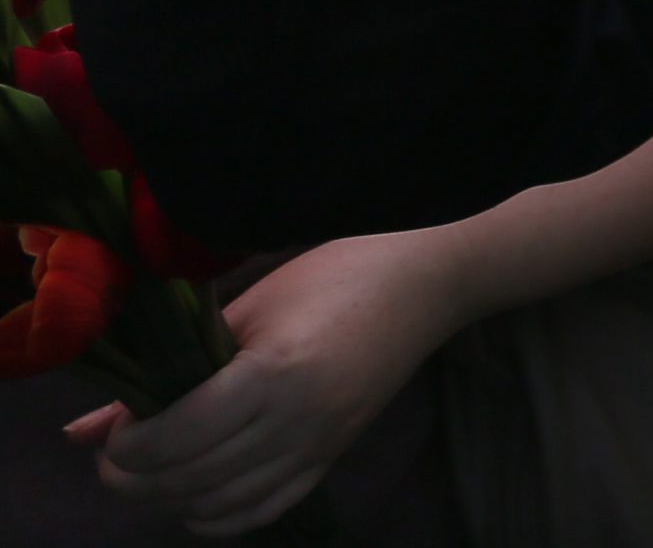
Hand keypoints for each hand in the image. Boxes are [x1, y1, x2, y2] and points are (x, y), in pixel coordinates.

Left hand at [74, 233, 472, 533]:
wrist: (424, 284)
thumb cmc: (335, 275)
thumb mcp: (249, 307)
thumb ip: (173, 367)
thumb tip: (86, 429)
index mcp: (273, 372)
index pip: (178, 437)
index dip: (127, 446)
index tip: (116, 428)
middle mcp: (296, 421)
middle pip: (191, 479)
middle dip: (134, 478)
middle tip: (114, 456)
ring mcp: (317, 445)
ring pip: (221, 504)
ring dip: (171, 499)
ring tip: (152, 473)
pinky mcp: (331, 457)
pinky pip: (263, 511)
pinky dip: (218, 518)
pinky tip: (195, 500)